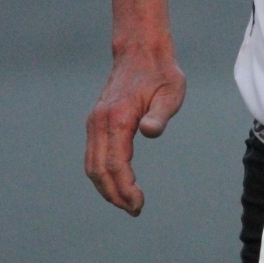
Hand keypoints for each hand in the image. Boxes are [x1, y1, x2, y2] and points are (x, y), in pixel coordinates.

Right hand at [85, 47, 185, 215]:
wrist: (140, 52)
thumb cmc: (161, 73)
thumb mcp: (171, 92)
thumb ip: (160, 114)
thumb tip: (150, 132)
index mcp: (116, 118)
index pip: (115, 164)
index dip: (125, 188)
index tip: (139, 204)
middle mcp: (99, 122)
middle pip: (98, 170)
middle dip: (114, 195)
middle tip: (136, 209)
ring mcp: (95, 123)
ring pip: (91, 166)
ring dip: (107, 188)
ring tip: (128, 203)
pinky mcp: (96, 124)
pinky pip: (93, 157)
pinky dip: (102, 175)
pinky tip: (119, 184)